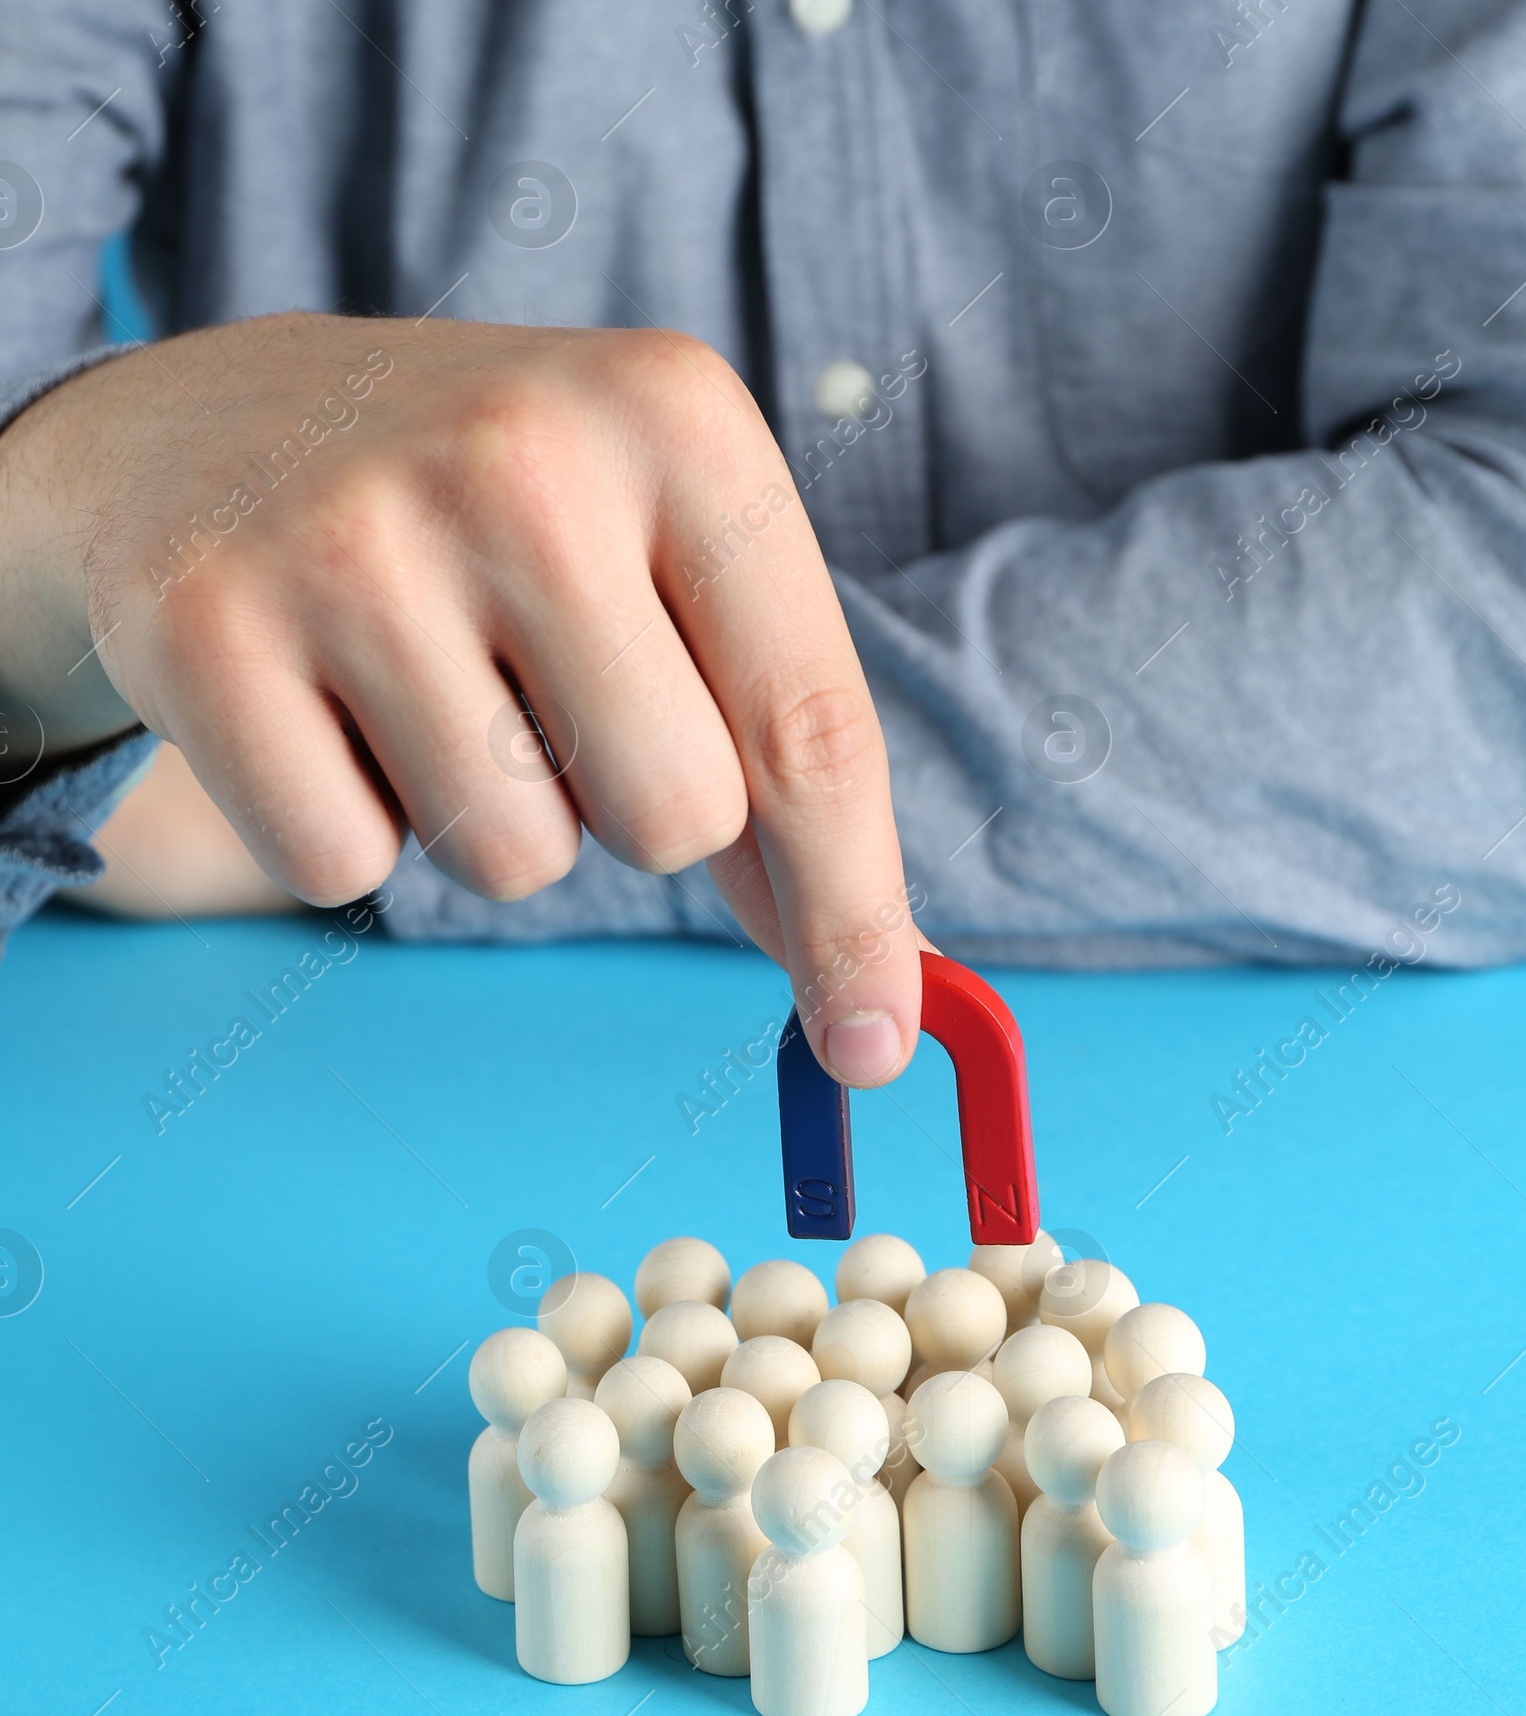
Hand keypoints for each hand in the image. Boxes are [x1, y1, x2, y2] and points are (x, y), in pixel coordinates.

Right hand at [0, 313, 919, 1082]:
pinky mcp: (207, 627)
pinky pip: (346, 868)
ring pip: (517, 860)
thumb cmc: (486, 527)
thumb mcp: (662, 565)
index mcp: (678, 419)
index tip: (873, 1046)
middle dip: (626, 811)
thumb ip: (779, 762)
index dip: (854, 910)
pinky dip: (344, 827)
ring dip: (486, 821)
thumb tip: (885, 994)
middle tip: (543, 701)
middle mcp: (526, 454)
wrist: (201, 431)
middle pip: (678, 817)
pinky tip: (315, 706)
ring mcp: (352, 534)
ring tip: (420, 681)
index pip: (812, 725)